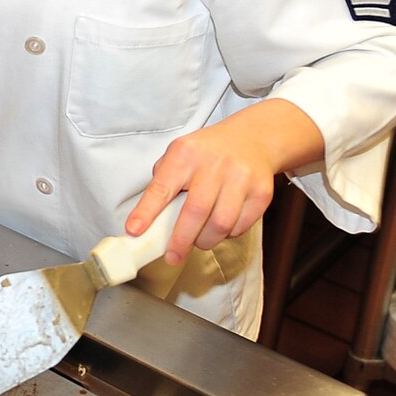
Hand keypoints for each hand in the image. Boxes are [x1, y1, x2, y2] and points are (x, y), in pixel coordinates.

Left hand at [124, 100, 324, 264]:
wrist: (252, 139)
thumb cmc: (207, 152)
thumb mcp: (179, 154)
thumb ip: (163, 181)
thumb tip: (146, 219)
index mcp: (185, 154)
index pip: (162, 187)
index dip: (146, 212)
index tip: (134, 231)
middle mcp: (215, 164)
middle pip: (195, 212)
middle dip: (180, 240)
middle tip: (172, 257)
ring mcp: (241, 178)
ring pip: (220, 224)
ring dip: (205, 241)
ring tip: (197, 241)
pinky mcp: (262, 192)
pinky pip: (240, 226)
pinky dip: (227, 234)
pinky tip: (219, 228)